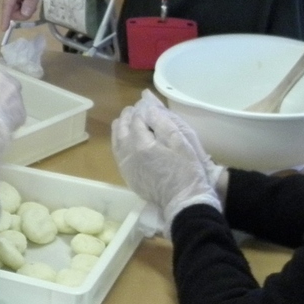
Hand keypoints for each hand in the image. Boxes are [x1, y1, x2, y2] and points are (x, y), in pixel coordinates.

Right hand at [0, 0, 54, 28]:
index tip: (3, 29)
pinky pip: (18, 7)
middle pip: (11, 11)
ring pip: (15, 10)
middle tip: (35, 6)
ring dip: (25, 9)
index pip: (7, 6)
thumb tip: (24, 14)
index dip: (5, 18)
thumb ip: (31, 0)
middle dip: (23, 13)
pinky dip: (26, 6)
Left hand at [112, 91, 222, 237]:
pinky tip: (123, 139)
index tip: (146, 103)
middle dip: (128, 116)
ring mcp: (126, 166)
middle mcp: (129, 154)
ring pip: (116, 141)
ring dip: (120, 128)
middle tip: (134, 109)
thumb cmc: (186, 170)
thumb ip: (162, 122)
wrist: (183, 201)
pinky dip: (118, 142)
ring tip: (126, 119)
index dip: (142, 109)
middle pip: (122, 128)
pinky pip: (117, 154)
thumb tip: (148, 106)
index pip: (137, 119)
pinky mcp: (128, 176)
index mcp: (142, 144)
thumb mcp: (180, 142)